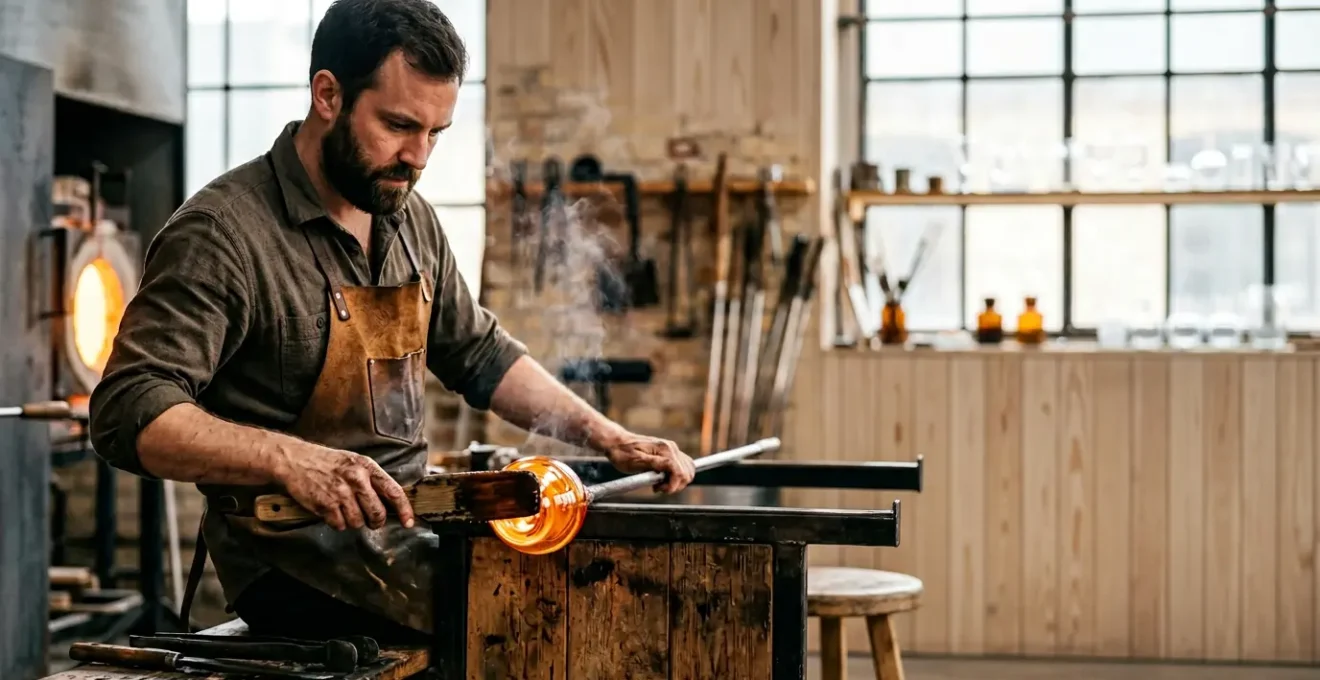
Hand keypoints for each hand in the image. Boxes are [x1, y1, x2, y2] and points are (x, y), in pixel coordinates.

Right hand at [276, 445, 415, 530]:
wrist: (294, 460)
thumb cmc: (327, 463)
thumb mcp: (354, 462)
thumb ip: (372, 479)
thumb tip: (391, 503)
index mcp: (367, 466)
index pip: (393, 491)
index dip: (404, 510)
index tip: (409, 522)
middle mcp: (356, 479)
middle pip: (377, 513)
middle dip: (376, 522)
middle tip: (371, 521)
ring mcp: (340, 492)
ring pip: (358, 522)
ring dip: (352, 521)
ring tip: (343, 508)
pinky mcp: (325, 504)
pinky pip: (339, 525)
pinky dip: (336, 523)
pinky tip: (330, 511)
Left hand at [603, 433, 695, 493]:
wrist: (617, 442)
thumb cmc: (623, 453)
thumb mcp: (636, 461)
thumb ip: (655, 464)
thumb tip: (671, 469)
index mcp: (664, 450)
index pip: (680, 472)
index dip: (672, 486)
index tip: (658, 489)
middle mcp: (671, 448)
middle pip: (687, 472)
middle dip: (675, 485)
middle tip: (658, 487)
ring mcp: (671, 449)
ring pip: (688, 470)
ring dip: (677, 481)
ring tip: (660, 484)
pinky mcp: (669, 452)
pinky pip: (682, 466)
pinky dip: (677, 476)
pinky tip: (663, 478)